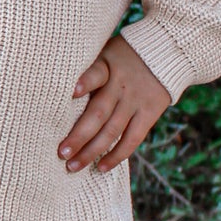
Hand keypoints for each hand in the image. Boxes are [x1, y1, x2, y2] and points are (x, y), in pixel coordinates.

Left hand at [60, 35, 170, 173]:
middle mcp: (121, 85)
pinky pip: (132, 138)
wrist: (164, 52)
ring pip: (112, 131)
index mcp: (107, 66)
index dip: (85, 82)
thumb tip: (57, 92)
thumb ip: (86, 70)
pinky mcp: (149, 113)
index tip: (72, 92)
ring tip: (73, 166)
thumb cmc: (122, 56)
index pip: (96, 73)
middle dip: (79, 136)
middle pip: (98, 113)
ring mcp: (136, 101)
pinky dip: (117, 155)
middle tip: (61, 153)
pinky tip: (101, 167)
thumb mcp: (104, 52)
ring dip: (92, 151)